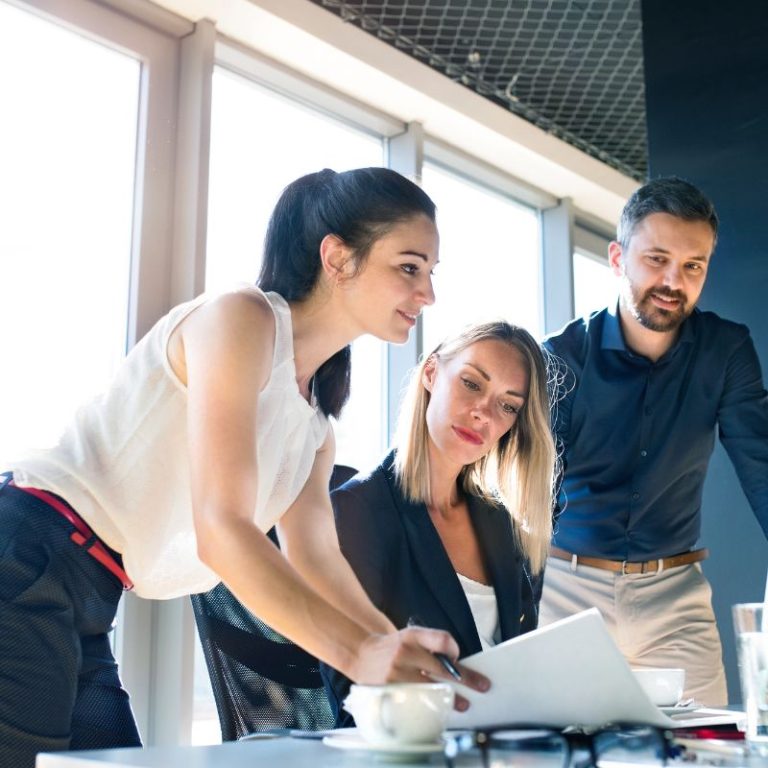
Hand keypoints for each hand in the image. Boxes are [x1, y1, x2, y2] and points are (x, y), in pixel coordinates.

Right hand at [350, 627, 489, 710]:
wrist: (361, 653)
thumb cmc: (393, 648)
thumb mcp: (410, 637)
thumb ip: (431, 646)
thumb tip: (458, 666)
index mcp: (412, 636)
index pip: (441, 639)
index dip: (454, 649)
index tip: (458, 657)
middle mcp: (404, 653)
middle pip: (442, 667)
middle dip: (466, 679)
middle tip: (481, 686)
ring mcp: (396, 674)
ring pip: (431, 688)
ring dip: (450, 698)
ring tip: (463, 704)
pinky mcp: (389, 691)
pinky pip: (415, 702)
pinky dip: (428, 706)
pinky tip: (437, 710)